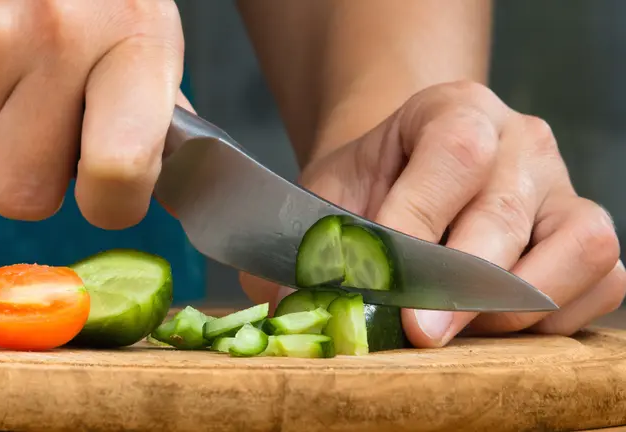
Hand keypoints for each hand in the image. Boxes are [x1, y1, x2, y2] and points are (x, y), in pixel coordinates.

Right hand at [0, 0, 188, 228]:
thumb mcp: (143, 41)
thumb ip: (153, 117)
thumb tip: (172, 190)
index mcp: (135, 43)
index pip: (119, 171)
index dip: (111, 205)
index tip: (103, 193)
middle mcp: (57, 37)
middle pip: (26, 197)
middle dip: (32, 182)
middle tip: (40, 134)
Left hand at [241, 81, 625, 347]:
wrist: (409, 169)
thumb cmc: (372, 184)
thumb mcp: (330, 195)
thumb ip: (314, 244)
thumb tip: (296, 307)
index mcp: (454, 110)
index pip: (453, 154)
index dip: (418, 222)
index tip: (387, 284)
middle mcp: (520, 140)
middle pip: (508, 211)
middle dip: (461, 286)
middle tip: (421, 334)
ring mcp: (561, 186)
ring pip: (579, 246)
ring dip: (519, 305)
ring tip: (462, 331)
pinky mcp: (584, 231)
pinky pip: (603, 279)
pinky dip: (560, 315)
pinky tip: (502, 326)